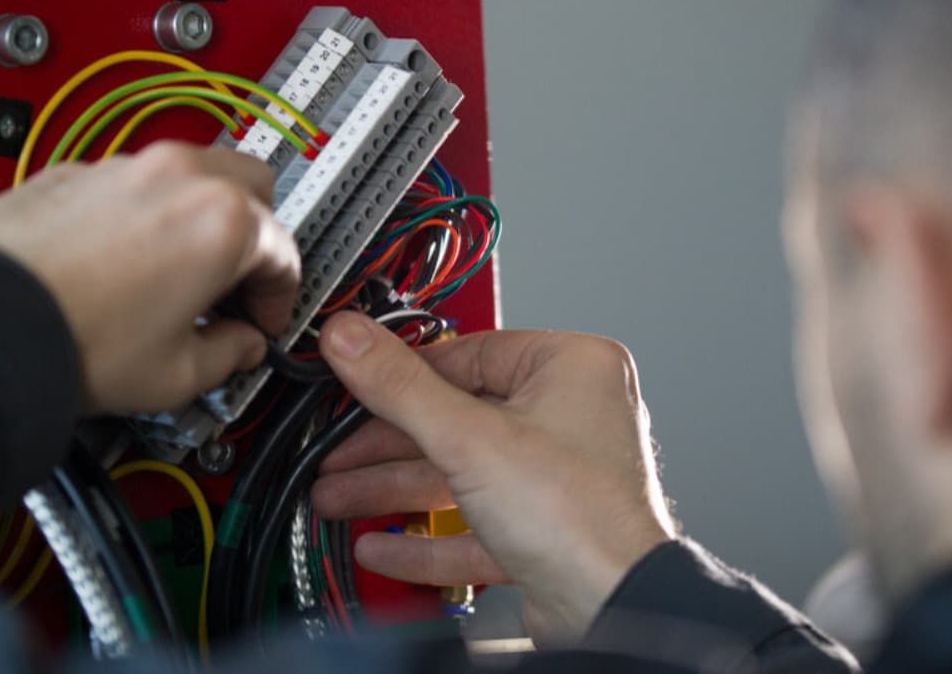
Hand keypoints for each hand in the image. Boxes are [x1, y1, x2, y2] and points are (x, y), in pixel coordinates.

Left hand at [0, 141, 299, 411]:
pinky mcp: (75, 171)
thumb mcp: (176, 373)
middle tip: (234, 282)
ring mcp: (125, 166)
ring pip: (192, 173)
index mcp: (224, 220)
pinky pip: (132, 182)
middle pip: (252, 186)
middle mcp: (181, 177)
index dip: (279, 297)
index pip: (285, 251)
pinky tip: (122, 259)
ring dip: (201, 215)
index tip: (261, 322)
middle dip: (256, 233)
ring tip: (176, 271)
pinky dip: (144, 211)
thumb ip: (229, 354)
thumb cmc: (77, 342)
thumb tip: (239, 346)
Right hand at [312, 313, 676, 645]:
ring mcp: (558, 477)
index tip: (358, 379)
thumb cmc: (580, 517)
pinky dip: (427, 538)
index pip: (470, 353)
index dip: (407, 373)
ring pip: (461, 474)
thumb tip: (353, 340)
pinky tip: (382, 545)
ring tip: (339, 497)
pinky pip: (474, 525)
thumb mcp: (468, 437)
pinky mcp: (545, 531)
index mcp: (571, 368)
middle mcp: (571, 417)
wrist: (614, 611)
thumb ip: (400, 387)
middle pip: (458, 418)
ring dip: (396, 490)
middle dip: (388, 445)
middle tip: (338, 451)